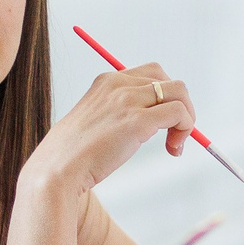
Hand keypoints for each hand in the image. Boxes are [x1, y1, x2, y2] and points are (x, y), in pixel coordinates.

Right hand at [25, 64, 197, 195]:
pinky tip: (173, 149)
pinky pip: (180, 113)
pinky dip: (186, 129)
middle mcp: (118, 84)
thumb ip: (116, 115)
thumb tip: (148, 123)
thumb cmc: (71, 155)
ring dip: (187, 118)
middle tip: (174, 132)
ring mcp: (128, 100)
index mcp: (106, 81)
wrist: (57, 170)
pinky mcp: (138, 120)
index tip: (161, 123)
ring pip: (180, 93)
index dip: (163, 97)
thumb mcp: (93, 122)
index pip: (151, 74)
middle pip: (169, 80)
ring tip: (175, 144)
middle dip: (180, 104)